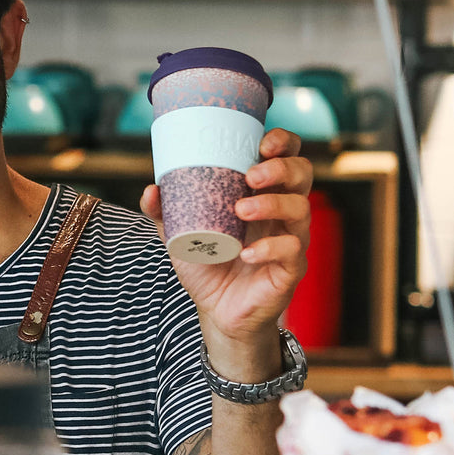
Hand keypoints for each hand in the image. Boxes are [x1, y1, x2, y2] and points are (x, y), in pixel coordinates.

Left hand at [139, 128, 311, 344]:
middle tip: (251, 176)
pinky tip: (247, 253)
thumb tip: (151, 189)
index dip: (284, 143)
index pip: (286, 157)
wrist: (217, 311)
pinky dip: (269, 248)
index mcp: (261, 195)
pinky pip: (292, 250)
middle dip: (281, 167)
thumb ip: (164, 212)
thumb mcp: (179, 235)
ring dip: (272, 203)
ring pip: (301, 208)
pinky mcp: (291, 268)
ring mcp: (290, 239)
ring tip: (241, 211)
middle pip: (302, 175)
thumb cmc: (207, 265)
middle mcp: (281, 213)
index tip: (262, 143)